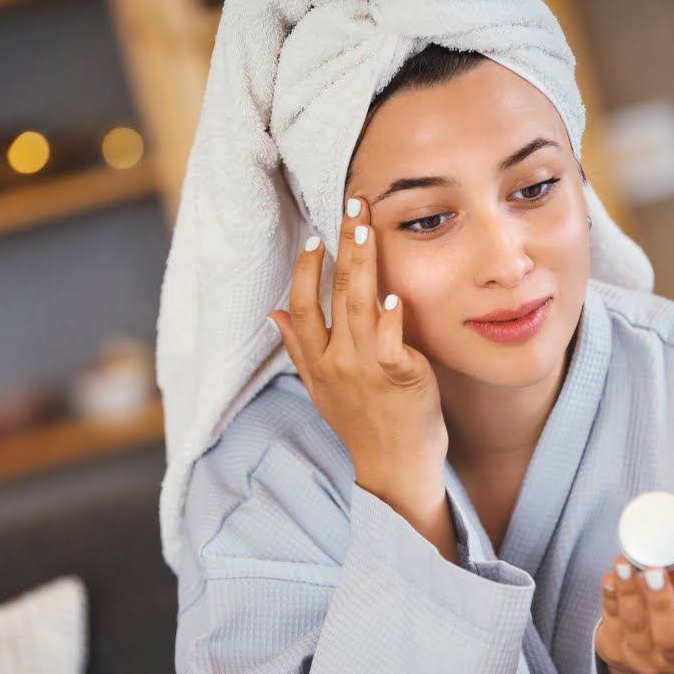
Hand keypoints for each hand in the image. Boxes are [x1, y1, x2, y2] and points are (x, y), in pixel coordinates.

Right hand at [269, 196, 449, 533]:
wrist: (393, 469)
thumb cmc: (362, 426)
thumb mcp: (320, 390)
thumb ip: (299, 350)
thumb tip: (272, 314)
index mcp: (317, 362)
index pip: (302, 306)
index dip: (305, 269)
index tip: (315, 237)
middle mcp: (337, 362)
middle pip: (334, 293)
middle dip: (342, 244)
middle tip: (352, 204)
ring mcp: (367, 369)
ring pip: (360, 305)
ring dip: (364, 263)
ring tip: (367, 227)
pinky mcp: (400, 377)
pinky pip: (391, 340)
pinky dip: (390, 316)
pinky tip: (394, 292)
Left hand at [595, 552, 673, 673]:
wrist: (649, 653)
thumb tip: (667, 548)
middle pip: (671, 635)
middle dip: (662, 601)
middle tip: (654, 570)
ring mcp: (645, 658)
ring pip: (636, 626)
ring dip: (629, 591)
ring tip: (623, 563)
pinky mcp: (616, 652)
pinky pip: (611, 623)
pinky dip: (610, 598)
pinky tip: (610, 580)